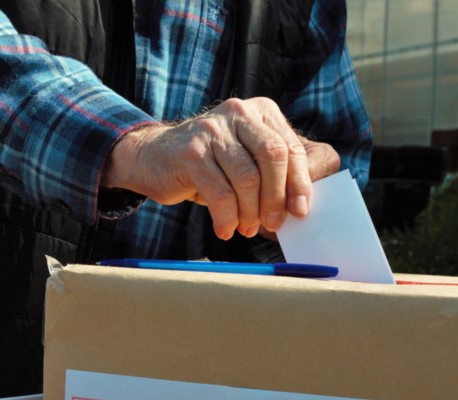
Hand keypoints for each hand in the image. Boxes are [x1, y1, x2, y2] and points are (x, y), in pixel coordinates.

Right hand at [101, 97, 323, 239]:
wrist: (156, 157)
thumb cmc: (212, 165)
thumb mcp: (247, 159)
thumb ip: (275, 173)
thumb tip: (302, 207)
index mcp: (261, 111)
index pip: (290, 148)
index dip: (300, 183)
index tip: (300, 211)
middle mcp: (238, 113)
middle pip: (273, 157)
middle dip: (276, 198)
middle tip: (273, 224)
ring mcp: (212, 130)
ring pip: (247, 178)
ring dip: (250, 212)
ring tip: (246, 228)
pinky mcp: (191, 152)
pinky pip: (220, 193)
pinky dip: (227, 218)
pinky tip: (226, 229)